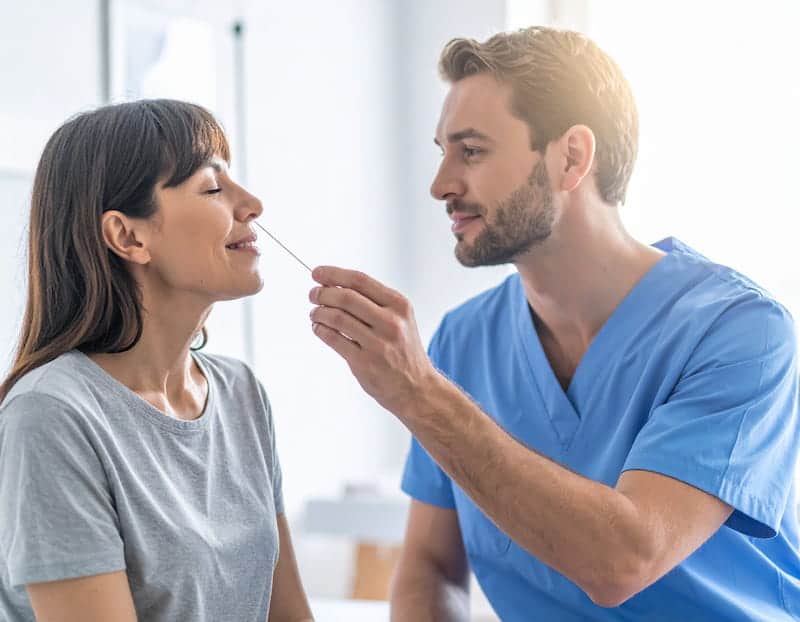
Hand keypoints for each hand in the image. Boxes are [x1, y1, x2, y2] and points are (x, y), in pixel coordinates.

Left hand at [308, 266, 438, 417]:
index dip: (334, 274)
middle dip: (322, 293)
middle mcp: (391, 322)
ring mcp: (378, 344)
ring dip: (319, 312)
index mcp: (399, 305)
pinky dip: (320, 330)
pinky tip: (318, 328)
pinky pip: (334, 340)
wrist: (417, 387)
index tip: (317, 273)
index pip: (360, 281)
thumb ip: (373, 301)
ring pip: (337, 318)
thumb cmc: (403, 350)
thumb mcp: (400, 318)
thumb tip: (335, 284)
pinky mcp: (365, 363)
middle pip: (346, 297)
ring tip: (315, 313)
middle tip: (313, 294)